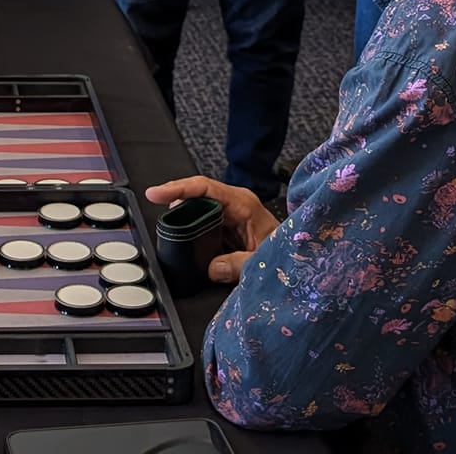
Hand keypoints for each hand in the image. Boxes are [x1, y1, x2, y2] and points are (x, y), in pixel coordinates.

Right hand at [143, 175, 280, 284]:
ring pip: (198, 207)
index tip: (156, 193)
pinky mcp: (227, 225)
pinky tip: (183, 234)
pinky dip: (190, 226)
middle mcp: (235, 204)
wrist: (299, 258)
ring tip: (168, 224)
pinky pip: (203, 221)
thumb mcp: (264, 260)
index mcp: (243, 204)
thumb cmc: (289, 252)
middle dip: (175, 199)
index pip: (204, 188)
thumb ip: (238, 264)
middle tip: (157, 208)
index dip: (178, 188)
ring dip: (183, 214)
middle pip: (196, 194)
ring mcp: (230, 213)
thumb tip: (212, 268)